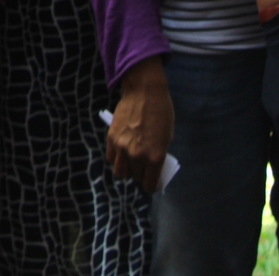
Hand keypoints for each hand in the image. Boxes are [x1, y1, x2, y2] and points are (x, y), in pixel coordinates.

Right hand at [106, 57, 174, 193]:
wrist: (144, 93)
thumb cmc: (161, 113)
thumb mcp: (167, 137)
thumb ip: (158, 154)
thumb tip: (153, 167)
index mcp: (154, 157)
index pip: (149, 184)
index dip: (151, 185)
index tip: (152, 181)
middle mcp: (137, 156)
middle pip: (135, 178)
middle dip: (140, 175)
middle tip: (143, 168)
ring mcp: (122, 147)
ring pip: (120, 172)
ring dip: (126, 170)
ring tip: (131, 162)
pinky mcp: (111, 138)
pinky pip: (111, 157)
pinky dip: (117, 158)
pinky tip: (122, 151)